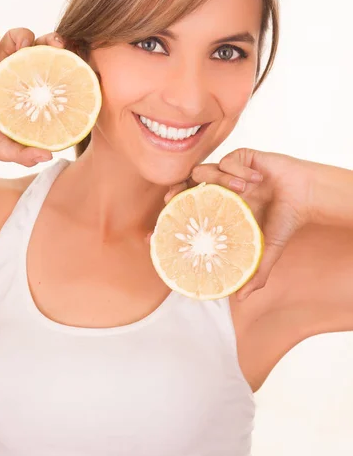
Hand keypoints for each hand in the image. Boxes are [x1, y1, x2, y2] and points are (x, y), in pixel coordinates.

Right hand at [0, 28, 65, 165]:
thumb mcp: (6, 150)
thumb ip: (25, 154)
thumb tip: (48, 156)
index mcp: (27, 92)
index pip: (50, 71)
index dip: (62, 64)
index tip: (73, 63)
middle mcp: (15, 74)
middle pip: (38, 48)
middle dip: (50, 41)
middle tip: (57, 46)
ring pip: (14, 37)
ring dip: (22, 36)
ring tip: (24, 48)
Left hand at [164, 148, 313, 299]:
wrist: (305, 195)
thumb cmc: (285, 220)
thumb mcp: (267, 250)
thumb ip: (255, 272)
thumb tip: (242, 299)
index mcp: (219, 209)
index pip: (185, 214)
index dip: (167, 223)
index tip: (150, 235)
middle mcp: (218, 191)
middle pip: (184, 188)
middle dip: (174, 193)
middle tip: (171, 202)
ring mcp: (227, 173)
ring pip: (204, 171)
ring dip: (219, 180)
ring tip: (242, 191)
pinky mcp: (240, 157)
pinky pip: (227, 160)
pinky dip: (238, 171)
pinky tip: (256, 180)